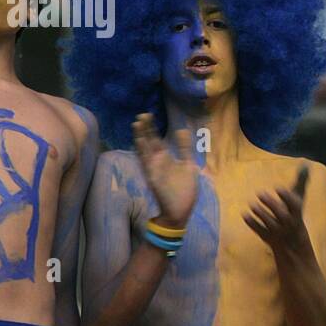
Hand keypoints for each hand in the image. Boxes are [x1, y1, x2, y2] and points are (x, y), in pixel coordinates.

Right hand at [132, 114, 197, 228]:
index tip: (148, 115)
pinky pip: (146, 164)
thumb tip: (182, 129)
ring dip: (140, 138)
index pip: (156, 140)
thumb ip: (185, 148)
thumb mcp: (188, 165)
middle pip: (148, 142)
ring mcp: (154, 170)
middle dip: (145, 129)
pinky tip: (139, 142)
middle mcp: (157, 163)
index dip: (151, 128)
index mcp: (165, 159)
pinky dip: (142, 154)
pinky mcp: (153, 178)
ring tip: (136, 124)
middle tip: (142, 114)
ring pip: (144, 151)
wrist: (181, 212)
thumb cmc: (184, 190)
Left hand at [243, 166, 314, 259]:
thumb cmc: (295, 216)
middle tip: (260, 193)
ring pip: (271, 224)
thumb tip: (305, 164)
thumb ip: (301, 183)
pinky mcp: (269, 239)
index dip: (287, 197)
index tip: (278, 188)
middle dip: (272, 205)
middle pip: (282, 215)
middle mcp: (289, 224)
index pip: (295, 206)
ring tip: (252, 204)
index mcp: (298, 214)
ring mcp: (279, 233)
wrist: (294, 246)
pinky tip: (245, 215)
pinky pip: (261, 232)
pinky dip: (253, 225)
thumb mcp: (299, 200)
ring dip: (261, 214)